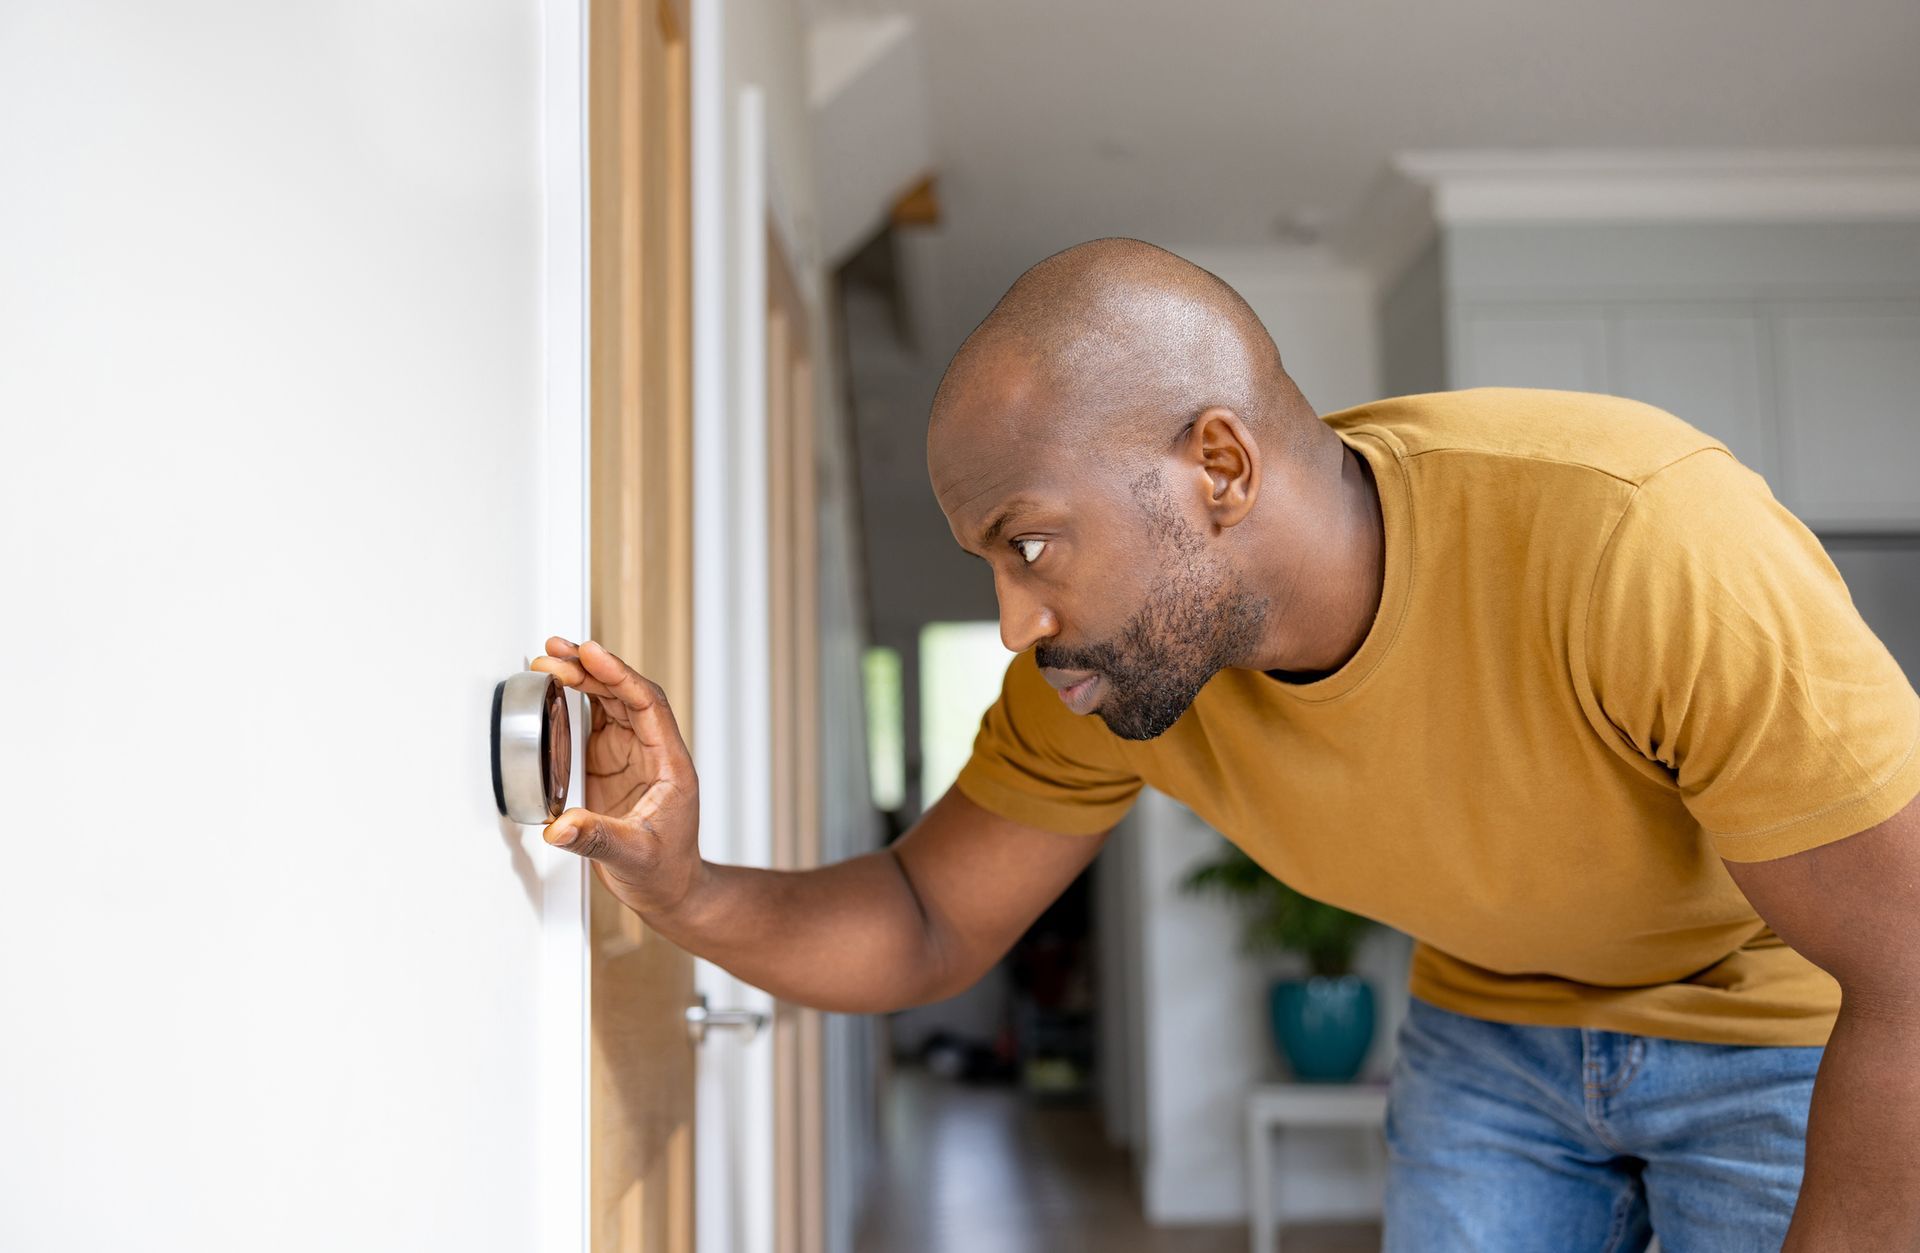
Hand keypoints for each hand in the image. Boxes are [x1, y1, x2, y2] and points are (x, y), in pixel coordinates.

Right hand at [528, 637, 702, 918]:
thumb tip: (560, 827)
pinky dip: (575, 702)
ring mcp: (630, 756)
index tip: (591, 655)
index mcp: (669, 764)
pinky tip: (555, 687)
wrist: (669, 890)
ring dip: (583, 678)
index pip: (648, 704)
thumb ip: (596, 838)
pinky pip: (594, 723)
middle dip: (592, 669)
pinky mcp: (610, 765)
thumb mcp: (633, 856)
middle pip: (625, 695)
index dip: (619, 675)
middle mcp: (652, 752)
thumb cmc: (665, 872)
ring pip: (610, 703)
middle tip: (557, 651)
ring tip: (551, 658)